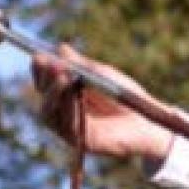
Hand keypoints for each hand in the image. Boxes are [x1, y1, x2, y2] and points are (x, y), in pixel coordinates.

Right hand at [31, 44, 173, 161]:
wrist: (149, 120)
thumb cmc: (127, 97)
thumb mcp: (102, 76)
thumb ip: (81, 65)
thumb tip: (60, 48)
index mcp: (68, 95)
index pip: (45, 83)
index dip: (40, 70)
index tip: (39, 56)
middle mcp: (64, 112)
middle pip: (44, 97)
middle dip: (45, 80)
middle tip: (52, 65)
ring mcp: (69, 128)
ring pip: (49, 112)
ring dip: (54, 93)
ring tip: (62, 76)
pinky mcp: (79, 141)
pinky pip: (66, 124)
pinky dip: (67, 107)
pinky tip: (70, 93)